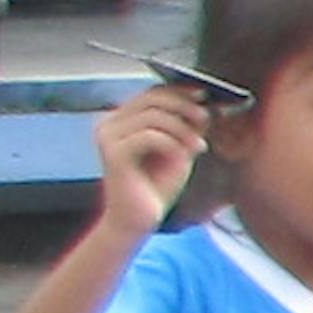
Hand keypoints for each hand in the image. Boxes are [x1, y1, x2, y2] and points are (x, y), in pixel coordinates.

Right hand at [87, 82, 211, 231]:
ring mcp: (107, 137)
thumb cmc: (156, 186)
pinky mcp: (112, 153)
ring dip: (182, 128)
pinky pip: (150, 136)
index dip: (178, 91)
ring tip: (199, 145)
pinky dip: (173, 143)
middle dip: (183, 105)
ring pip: (153, 116)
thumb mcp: (177, 149)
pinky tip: (185, 156)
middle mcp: (108, 123)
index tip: (204, 95)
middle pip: (151, 98)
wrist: (137, 221)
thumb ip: (185, 126)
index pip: (150, 93)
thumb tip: (203, 103)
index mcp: (120, 119)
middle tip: (205, 117)